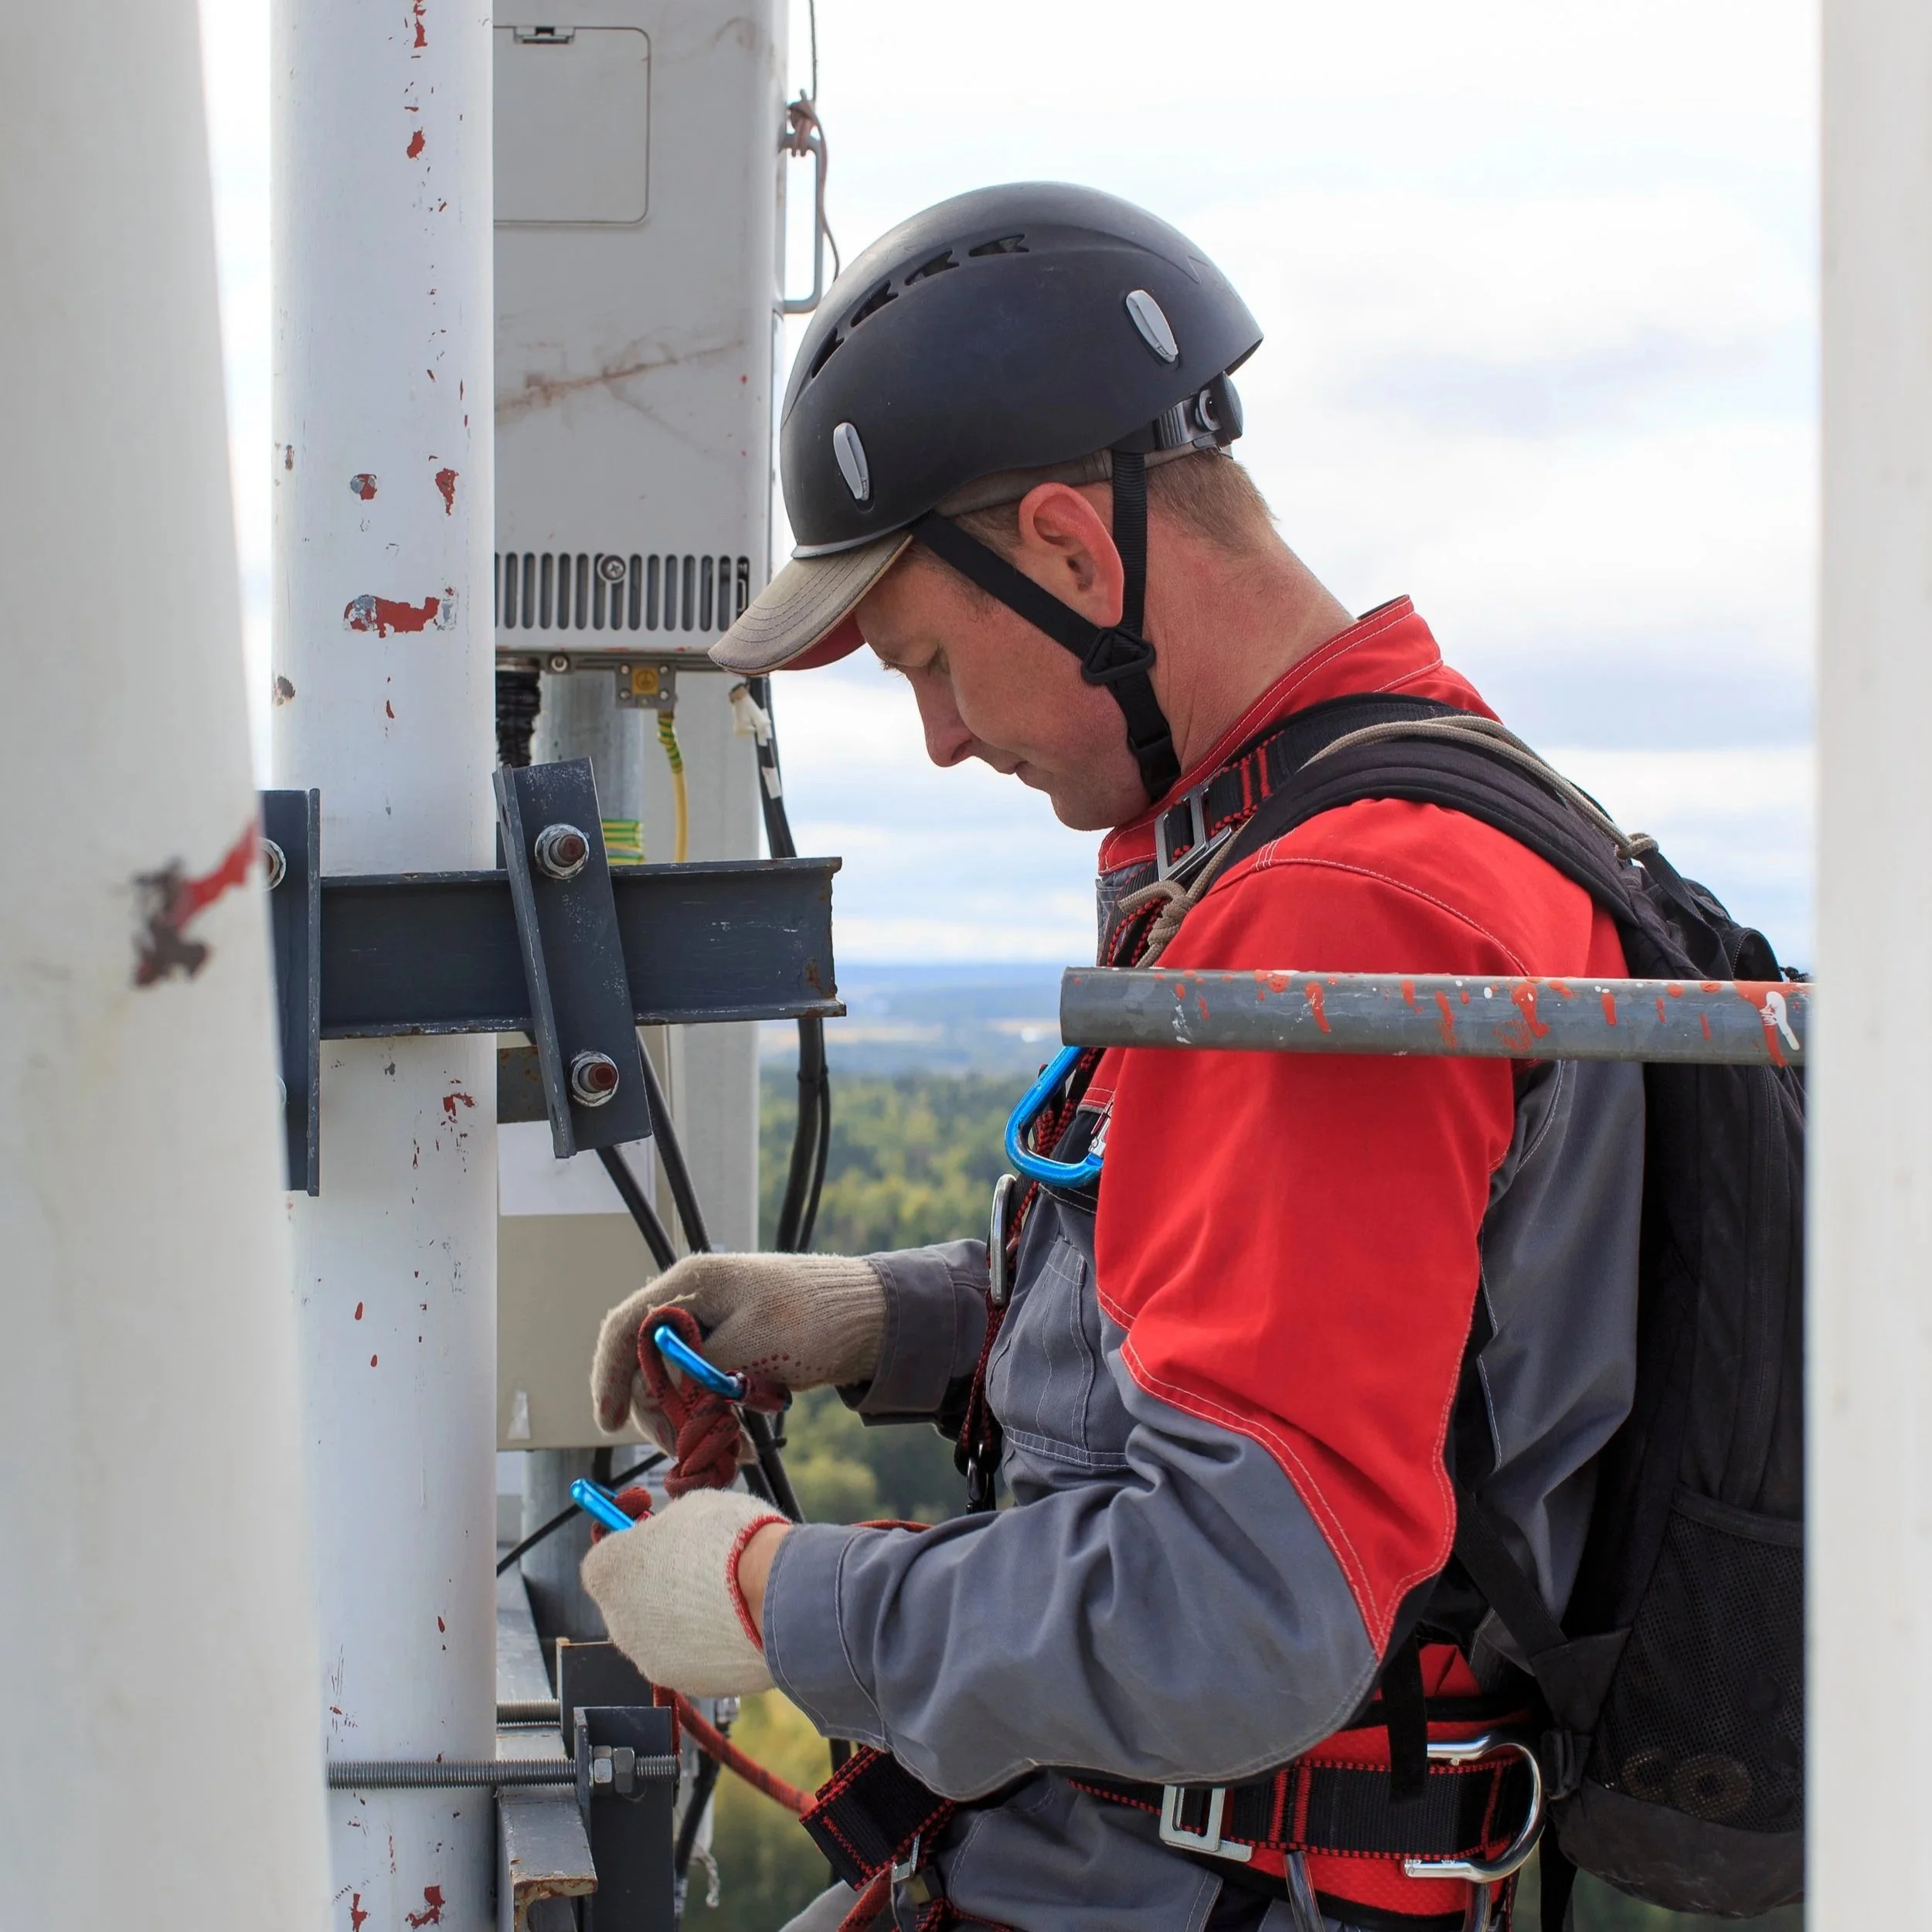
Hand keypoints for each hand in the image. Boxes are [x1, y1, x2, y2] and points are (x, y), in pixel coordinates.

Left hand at [581, 1488, 789, 1695]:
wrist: (775, 1595)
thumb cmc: (730, 1541)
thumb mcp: (689, 1508)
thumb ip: (664, 1528)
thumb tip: (665, 1535)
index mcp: (607, 1573)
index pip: (602, 1561)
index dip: (630, 1547)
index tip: (652, 1538)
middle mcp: (618, 1623)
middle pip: (630, 1601)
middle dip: (655, 1585)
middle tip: (696, 1566)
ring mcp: (650, 1659)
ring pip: (660, 1633)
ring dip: (682, 1617)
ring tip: (724, 1596)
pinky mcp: (686, 1684)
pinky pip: (690, 1657)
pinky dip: (706, 1643)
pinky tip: (736, 1622)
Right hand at [590, 1251, 885, 1450]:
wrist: (875, 1319)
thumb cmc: (817, 1319)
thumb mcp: (751, 1347)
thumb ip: (696, 1370)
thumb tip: (658, 1398)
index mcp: (691, 1285)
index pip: (624, 1327)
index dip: (607, 1375)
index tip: (609, 1423)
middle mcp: (695, 1302)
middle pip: (647, 1364)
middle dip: (662, 1414)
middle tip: (685, 1452)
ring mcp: (716, 1326)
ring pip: (678, 1384)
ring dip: (694, 1423)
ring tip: (729, 1455)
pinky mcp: (736, 1350)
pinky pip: (708, 1389)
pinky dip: (718, 1418)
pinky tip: (741, 1446)